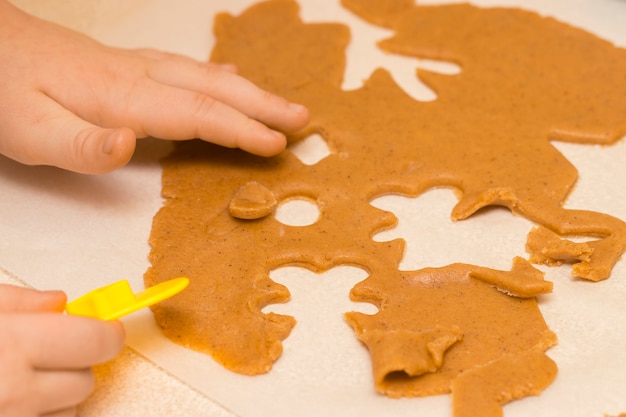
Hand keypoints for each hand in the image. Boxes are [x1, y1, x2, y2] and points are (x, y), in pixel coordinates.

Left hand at [0, 1, 308, 173]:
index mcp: (123, 96)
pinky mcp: (128, 66)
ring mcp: (136, 66)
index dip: (241, 129)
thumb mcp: (30, 132)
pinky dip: (218, 77)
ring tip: (282, 106)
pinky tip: (228, 78)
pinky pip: (188, 70)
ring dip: (249, 91)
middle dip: (262, 105)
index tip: (278, 145)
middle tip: (303, 121)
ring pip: (206, 76)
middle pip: (214, 88)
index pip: (197, 114)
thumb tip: (129, 145)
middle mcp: (139, 75)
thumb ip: (81, 146)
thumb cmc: (4, 92)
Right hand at [0, 284, 124, 416]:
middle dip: (74, 364)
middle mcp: (14, 392)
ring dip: (55, 397)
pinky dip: (39, 415)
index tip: (110, 329)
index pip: (93, 341)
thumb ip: (14, 302)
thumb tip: (57, 301)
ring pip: (69, 411)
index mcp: (9, 346)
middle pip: (86, 380)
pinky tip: (14, 403)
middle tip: (47, 354)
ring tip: (17, 381)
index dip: (107, 333)